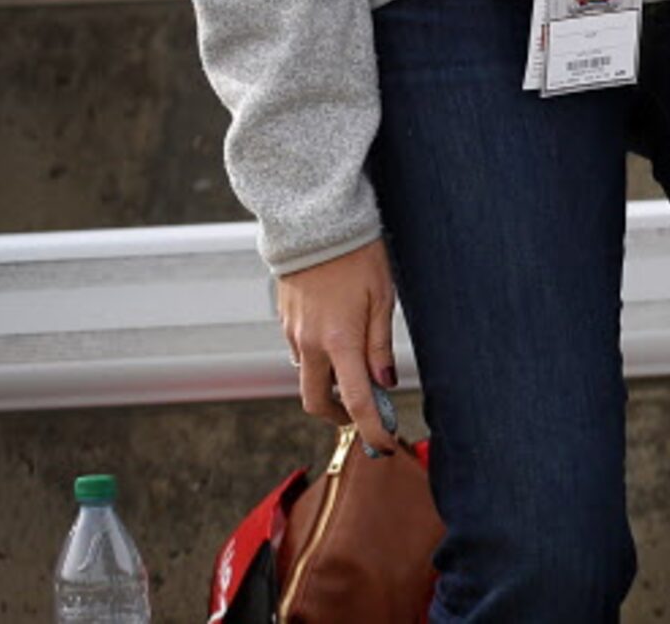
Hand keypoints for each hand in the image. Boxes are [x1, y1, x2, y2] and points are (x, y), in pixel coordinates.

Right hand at [277, 238, 399, 450]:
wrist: (316, 224)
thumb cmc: (358, 256)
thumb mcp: (382, 298)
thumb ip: (380, 344)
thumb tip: (384, 382)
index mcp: (339, 341)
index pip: (354, 401)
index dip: (371, 428)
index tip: (384, 445)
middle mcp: (309, 343)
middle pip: (316, 401)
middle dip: (338, 416)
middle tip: (363, 414)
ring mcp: (292, 333)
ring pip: (306, 376)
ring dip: (328, 384)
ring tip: (356, 368)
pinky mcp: (284, 320)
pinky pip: (299, 352)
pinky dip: (318, 359)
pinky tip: (338, 339)